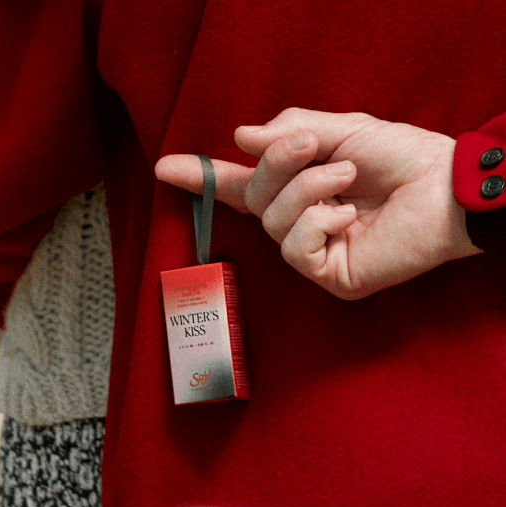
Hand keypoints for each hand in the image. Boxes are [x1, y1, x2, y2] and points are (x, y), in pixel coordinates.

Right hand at [155, 108, 480, 299]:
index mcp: (301, 186)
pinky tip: (349, 215)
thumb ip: (289, 132)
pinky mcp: (329, 275)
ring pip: (273, 223)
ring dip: (308, 189)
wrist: (443, 188)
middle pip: (254, 198)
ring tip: (348, 176)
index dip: (203, 177)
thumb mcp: (342, 129)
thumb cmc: (400, 157)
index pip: (242, 185)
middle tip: (309, 145)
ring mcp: (314, 251)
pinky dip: (319, 222)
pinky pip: (296, 249)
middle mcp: (301, 220)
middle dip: (276, 166)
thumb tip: (239, 140)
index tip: (166, 167)